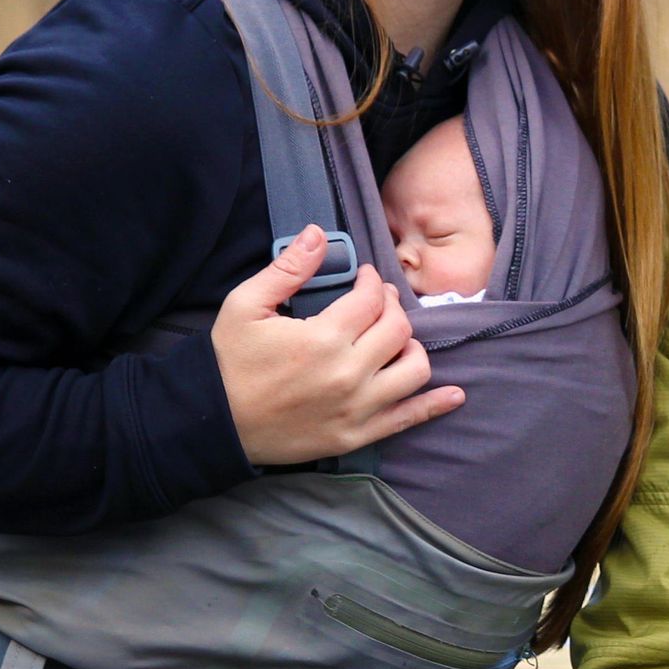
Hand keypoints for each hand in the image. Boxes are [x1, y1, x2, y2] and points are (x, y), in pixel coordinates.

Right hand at [210, 226, 464, 466]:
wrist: (214, 422)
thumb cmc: (228, 361)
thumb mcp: (245, 306)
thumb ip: (286, 269)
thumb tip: (317, 233)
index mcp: (323, 338)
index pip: (373, 299)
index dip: (374, 282)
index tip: (366, 279)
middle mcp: (348, 374)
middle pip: (399, 330)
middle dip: (393, 308)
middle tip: (380, 304)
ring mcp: (357, 409)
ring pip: (414, 370)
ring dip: (412, 348)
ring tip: (395, 340)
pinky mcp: (357, 435)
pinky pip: (408, 419)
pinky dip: (435, 405)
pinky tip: (455, 394)